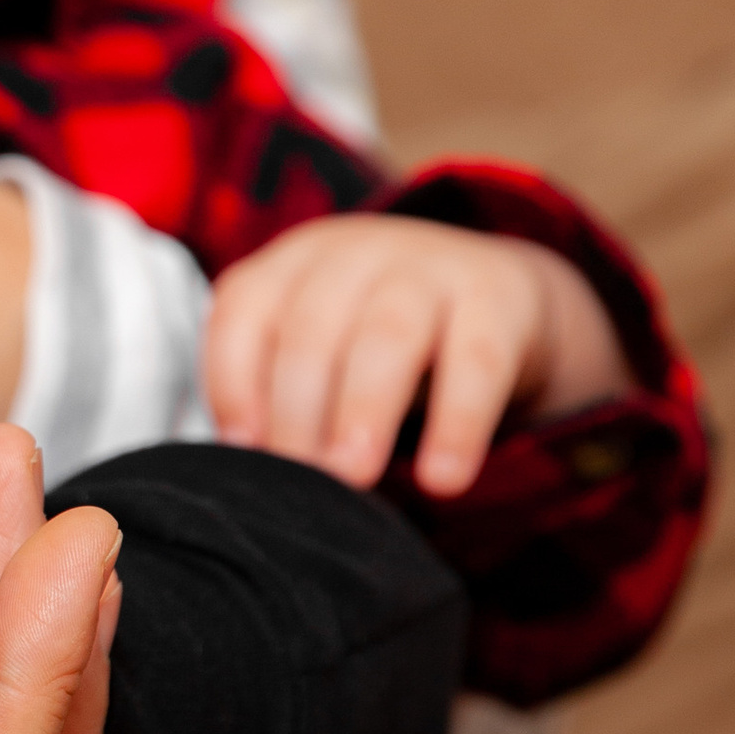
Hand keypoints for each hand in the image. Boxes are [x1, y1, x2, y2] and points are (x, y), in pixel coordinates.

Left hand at [203, 218, 629, 500]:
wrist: (502, 295)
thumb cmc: (382, 339)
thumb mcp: (326, 344)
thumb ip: (281, 391)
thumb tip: (249, 468)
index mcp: (297, 260)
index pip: (245, 306)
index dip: (232, 379)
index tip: (241, 448)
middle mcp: (357, 254)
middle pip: (312, 327)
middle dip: (296, 409)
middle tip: (300, 479)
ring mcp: (431, 269)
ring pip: (387, 337)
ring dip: (362, 411)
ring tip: (351, 476)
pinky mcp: (500, 302)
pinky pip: (477, 365)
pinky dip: (458, 425)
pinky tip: (442, 479)